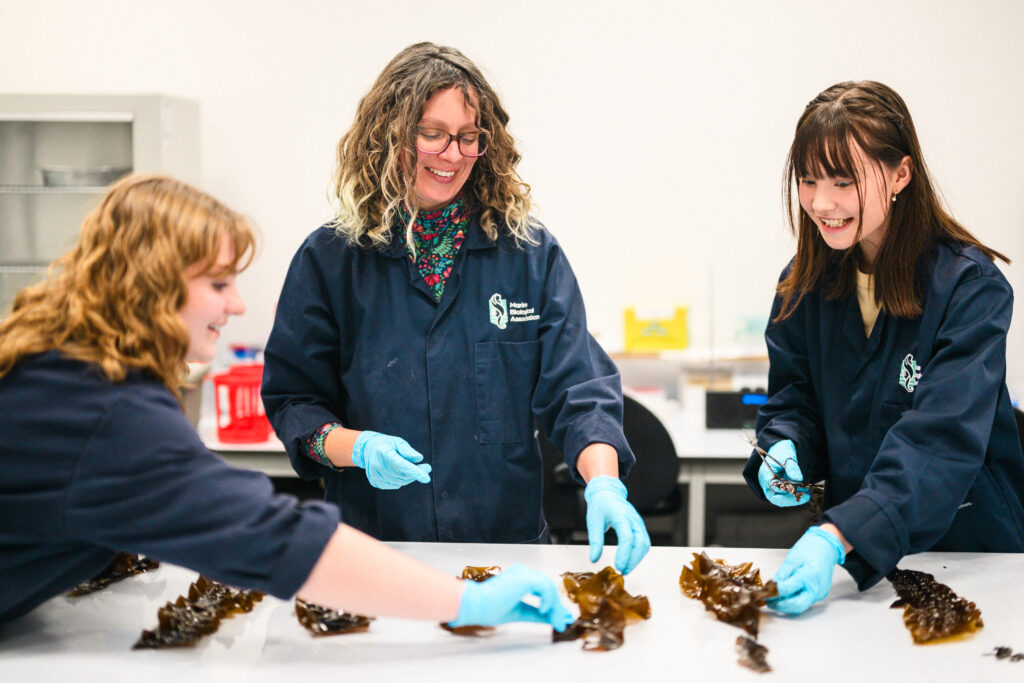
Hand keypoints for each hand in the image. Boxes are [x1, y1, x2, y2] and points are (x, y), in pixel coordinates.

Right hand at [351, 431, 430, 489]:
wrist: (368, 450)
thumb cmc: (387, 444)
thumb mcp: (398, 442)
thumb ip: (408, 450)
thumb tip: (419, 458)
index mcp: (383, 452)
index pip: (400, 465)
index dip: (414, 472)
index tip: (427, 478)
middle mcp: (377, 465)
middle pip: (402, 475)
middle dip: (417, 473)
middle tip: (426, 467)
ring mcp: (375, 475)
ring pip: (400, 482)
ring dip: (410, 476)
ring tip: (412, 467)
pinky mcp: (375, 482)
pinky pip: (394, 485)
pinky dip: (401, 480)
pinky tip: (400, 472)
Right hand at [449, 564, 574, 630]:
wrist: (475, 605)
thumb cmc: (489, 607)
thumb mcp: (520, 612)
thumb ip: (537, 614)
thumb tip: (553, 619)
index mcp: (519, 579)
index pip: (543, 590)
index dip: (554, 605)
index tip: (561, 619)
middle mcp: (522, 573)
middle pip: (548, 587)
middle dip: (557, 606)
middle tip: (562, 622)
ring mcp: (522, 573)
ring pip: (548, 586)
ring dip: (554, 605)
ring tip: (554, 619)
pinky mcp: (523, 578)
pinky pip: (544, 586)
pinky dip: (548, 599)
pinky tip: (543, 608)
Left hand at [583, 475, 650, 574]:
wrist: (607, 493)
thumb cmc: (600, 506)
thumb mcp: (593, 522)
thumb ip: (595, 541)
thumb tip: (594, 559)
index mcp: (621, 516)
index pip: (627, 537)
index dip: (624, 554)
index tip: (619, 566)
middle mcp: (633, 519)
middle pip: (640, 542)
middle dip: (633, 559)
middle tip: (622, 571)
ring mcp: (638, 523)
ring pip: (644, 544)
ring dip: (637, 558)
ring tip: (625, 568)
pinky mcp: (639, 527)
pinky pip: (643, 542)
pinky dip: (638, 554)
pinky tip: (630, 561)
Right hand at [757, 439, 807, 506]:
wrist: (781, 447)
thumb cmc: (781, 449)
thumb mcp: (787, 454)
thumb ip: (791, 466)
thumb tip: (798, 478)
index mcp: (765, 474)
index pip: (774, 489)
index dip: (787, 493)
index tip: (801, 492)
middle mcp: (767, 482)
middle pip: (776, 498)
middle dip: (791, 500)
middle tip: (806, 496)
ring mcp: (773, 485)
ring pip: (782, 499)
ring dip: (794, 498)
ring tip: (807, 493)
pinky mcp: (780, 486)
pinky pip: (785, 495)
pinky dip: (795, 494)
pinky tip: (804, 491)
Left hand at [768, 526, 845, 614]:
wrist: (826, 548)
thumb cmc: (810, 549)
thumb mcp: (792, 559)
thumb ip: (782, 574)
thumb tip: (772, 586)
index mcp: (808, 576)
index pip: (788, 590)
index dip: (774, 593)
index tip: (765, 593)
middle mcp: (816, 588)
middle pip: (797, 606)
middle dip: (781, 606)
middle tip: (769, 602)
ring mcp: (819, 593)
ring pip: (801, 606)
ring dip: (787, 604)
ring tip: (775, 598)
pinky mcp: (820, 595)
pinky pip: (805, 601)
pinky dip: (794, 600)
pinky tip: (786, 595)